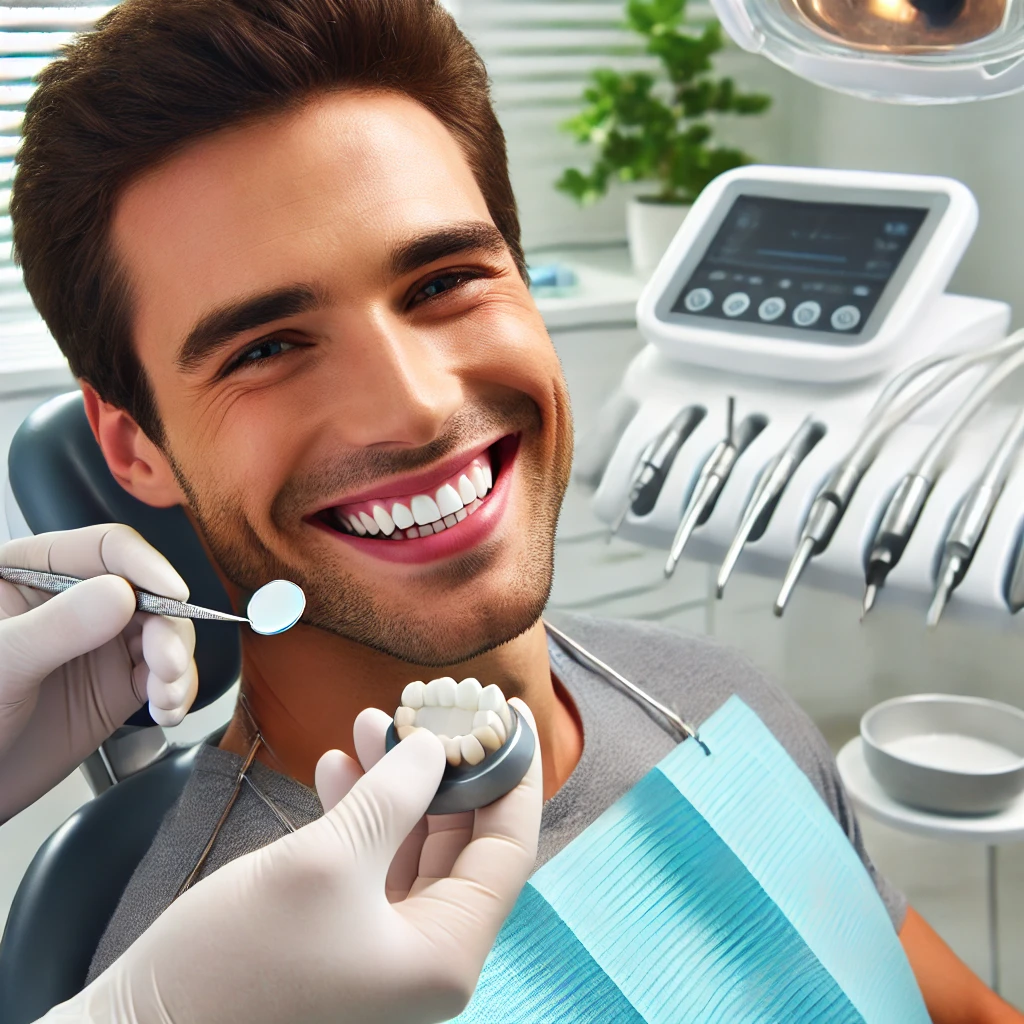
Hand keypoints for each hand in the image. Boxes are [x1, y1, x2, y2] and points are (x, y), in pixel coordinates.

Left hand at [0, 525, 196, 818]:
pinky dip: (177, 692)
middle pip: (147, 592)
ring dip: (176, 664)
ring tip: (167, 696)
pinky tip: (167, 710)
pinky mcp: (116, 685)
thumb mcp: (1, 663)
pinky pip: (163, 676)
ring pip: (163, 633)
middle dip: (167, 628)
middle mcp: (72, 603)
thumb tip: (122, 594)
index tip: (173, 593)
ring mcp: (97, 644)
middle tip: (167, 663)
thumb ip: (58, 627)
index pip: (103, 548)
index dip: (144, 565)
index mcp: (31, 575)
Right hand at [45, 700, 541, 1023]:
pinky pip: (374, 861)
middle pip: (463, 841)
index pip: (507, 847)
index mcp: (445, 954)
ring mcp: (386, 949)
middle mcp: (426, 956)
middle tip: (433, 709)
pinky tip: (335, 768)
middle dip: (445, 768)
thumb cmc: (235, 960)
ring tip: (370, 722)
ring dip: (395, 781)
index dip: (512, 771)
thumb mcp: (327, 860)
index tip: (508, 709)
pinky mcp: (345, 938)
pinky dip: (361, 812)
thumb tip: (434, 747)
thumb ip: (392, 797)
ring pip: (413, 844)